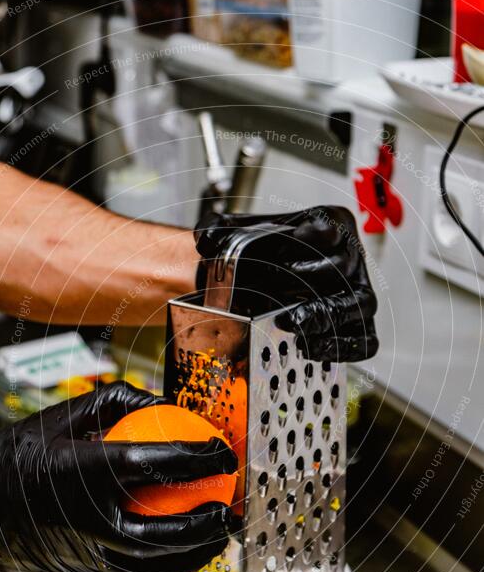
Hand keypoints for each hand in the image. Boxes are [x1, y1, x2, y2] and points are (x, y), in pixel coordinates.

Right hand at [0, 381, 236, 571]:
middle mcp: (90, 518)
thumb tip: (169, 403)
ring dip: (198, 553)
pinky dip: (169, 566)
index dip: (198, 457)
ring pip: (157, 563)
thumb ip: (123, 400)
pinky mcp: (88, 570)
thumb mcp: (71, 412)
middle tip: (231, 505)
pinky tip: (186, 553)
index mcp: (86, 471)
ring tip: (220, 536)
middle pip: (167, 529)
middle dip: (209, 521)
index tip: (221, 451)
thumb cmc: (23, 453)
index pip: (157, 463)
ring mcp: (89, 550)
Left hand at [195, 206, 378, 361]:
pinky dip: (342, 347)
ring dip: (324, 316)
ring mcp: (358, 291)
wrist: (265, 277)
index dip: (307, 239)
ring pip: (359, 304)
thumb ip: (221, 229)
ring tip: (293, 324)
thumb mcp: (244, 232)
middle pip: (342, 267)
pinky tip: (310, 348)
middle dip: (306, 280)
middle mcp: (351, 256)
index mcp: (332, 223)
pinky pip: (365, 339)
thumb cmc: (265, 253)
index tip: (284, 246)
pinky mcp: (359, 323)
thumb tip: (206, 239)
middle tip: (277, 289)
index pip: (330, 228)